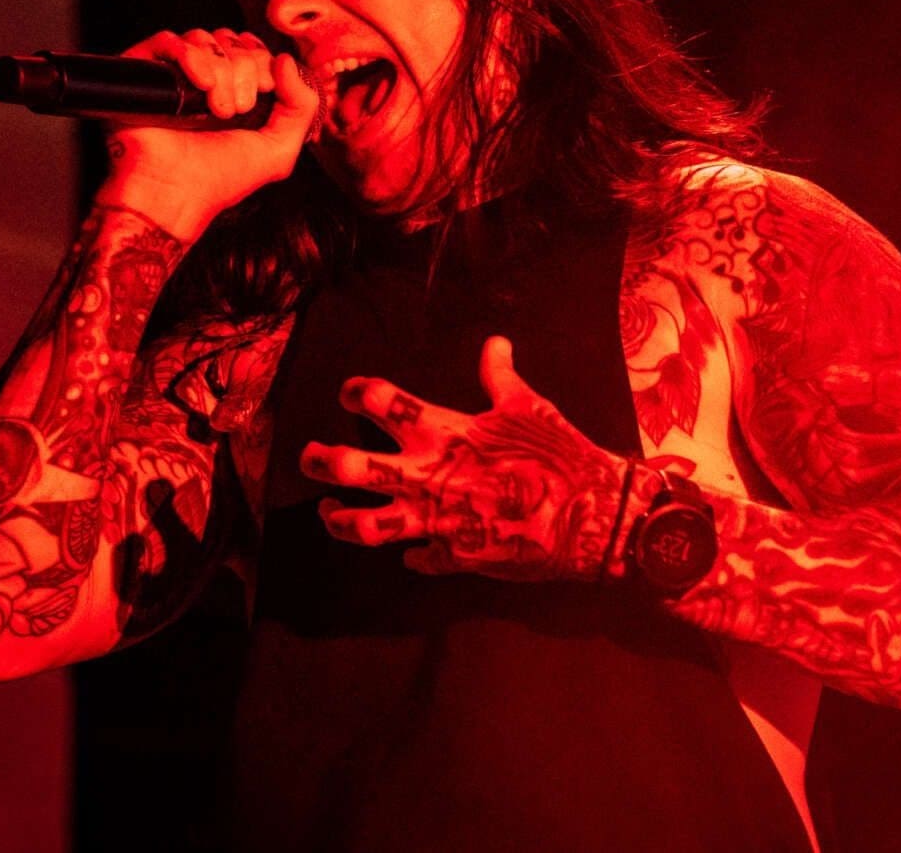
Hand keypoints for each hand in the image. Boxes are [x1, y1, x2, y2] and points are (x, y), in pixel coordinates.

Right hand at [98, 28, 317, 236]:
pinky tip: (199, 86)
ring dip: (220, 72)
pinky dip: (191, 57)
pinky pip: (169, 40)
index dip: (264, 64)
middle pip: (233, 40)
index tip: (263, 93)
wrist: (174, 193)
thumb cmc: (220, 178)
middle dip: (244, 72)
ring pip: (204, 38)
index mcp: (236, 91)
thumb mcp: (279, 149)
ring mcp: (174, 74)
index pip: (255, 49)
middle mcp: (206, 79)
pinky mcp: (144, 72)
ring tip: (215, 109)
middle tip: (235, 111)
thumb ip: (301, 106)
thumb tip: (286, 61)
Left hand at [300, 336, 628, 580]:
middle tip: (308, 457)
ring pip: (366, 526)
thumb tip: (495, 342)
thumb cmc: (561, 454)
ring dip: (339, 520)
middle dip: (322, 461)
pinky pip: (418, 559)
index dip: (357, 393)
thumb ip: (500, 377)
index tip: (349, 394)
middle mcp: (431, 476)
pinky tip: (408, 552)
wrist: (592, 517)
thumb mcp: (529, 406)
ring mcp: (438, 521)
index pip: (383, 403)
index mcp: (446, 432)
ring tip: (328, 513)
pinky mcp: (455, 556)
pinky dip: (411, 555)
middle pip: (354, 468)